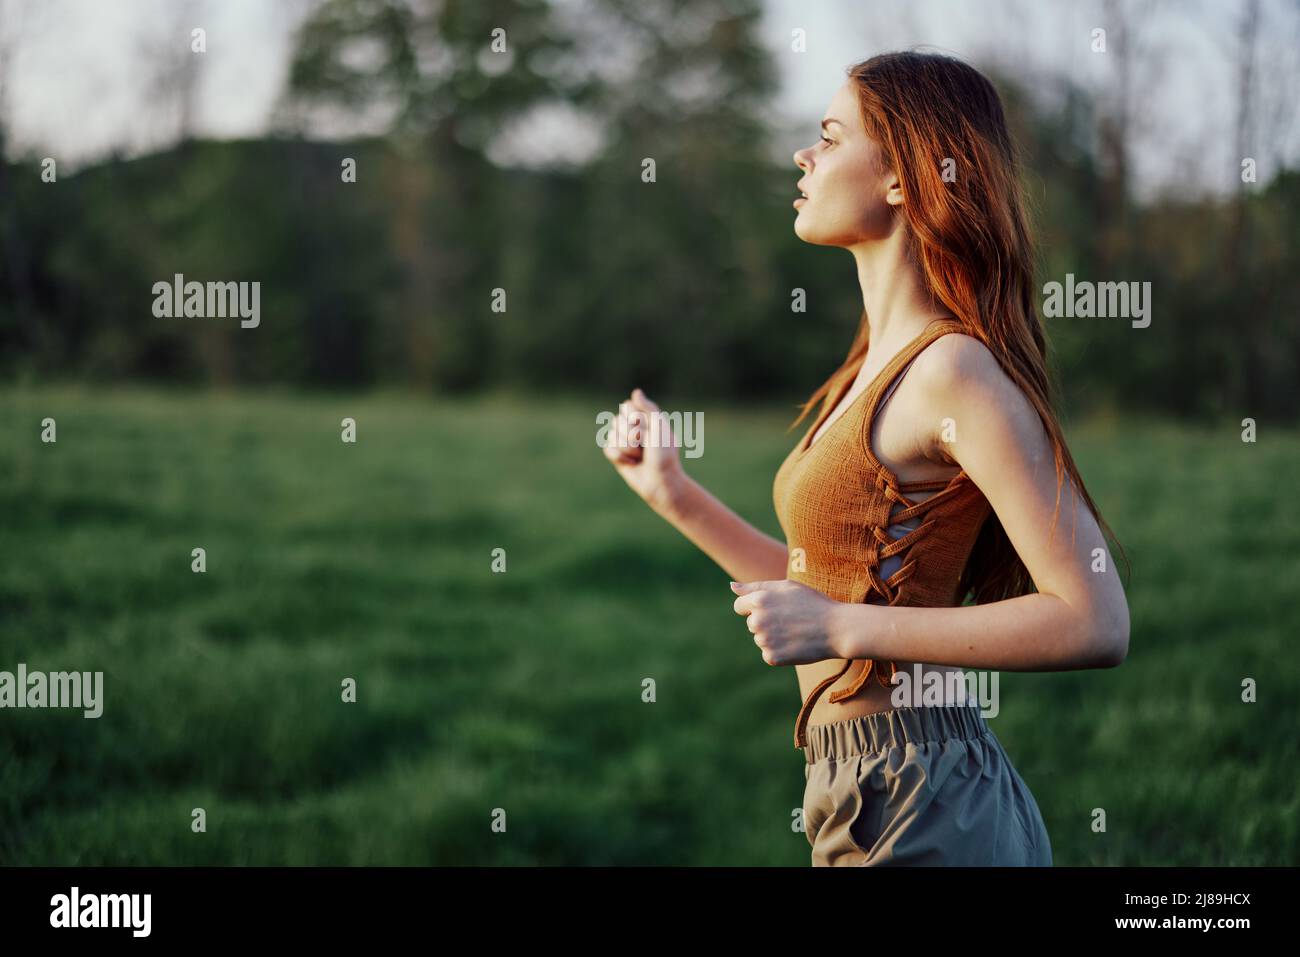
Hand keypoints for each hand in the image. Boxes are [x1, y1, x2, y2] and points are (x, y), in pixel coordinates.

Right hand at [601, 387, 685, 514]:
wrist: (661, 480)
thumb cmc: (664, 454)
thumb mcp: (660, 426)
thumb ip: (648, 408)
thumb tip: (635, 392)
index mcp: (644, 418)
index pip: (626, 407)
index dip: (635, 419)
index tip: (649, 430)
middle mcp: (632, 428)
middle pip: (616, 420)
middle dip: (632, 435)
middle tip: (646, 446)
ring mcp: (623, 441)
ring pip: (612, 435)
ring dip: (628, 448)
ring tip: (641, 457)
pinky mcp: (617, 456)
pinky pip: (608, 449)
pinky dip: (620, 457)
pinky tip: (631, 464)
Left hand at [729, 578, 842, 665]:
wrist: (836, 628)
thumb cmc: (812, 603)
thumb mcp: (786, 587)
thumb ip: (754, 587)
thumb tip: (731, 587)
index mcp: (759, 599)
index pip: (740, 606)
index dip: (755, 607)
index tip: (772, 609)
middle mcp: (757, 620)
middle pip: (752, 623)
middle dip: (766, 622)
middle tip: (791, 619)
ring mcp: (764, 640)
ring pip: (761, 639)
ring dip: (773, 637)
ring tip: (796, 631)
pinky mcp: (772, 657)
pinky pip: (769, 653)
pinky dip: (780, 651)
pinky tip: (796, 644)